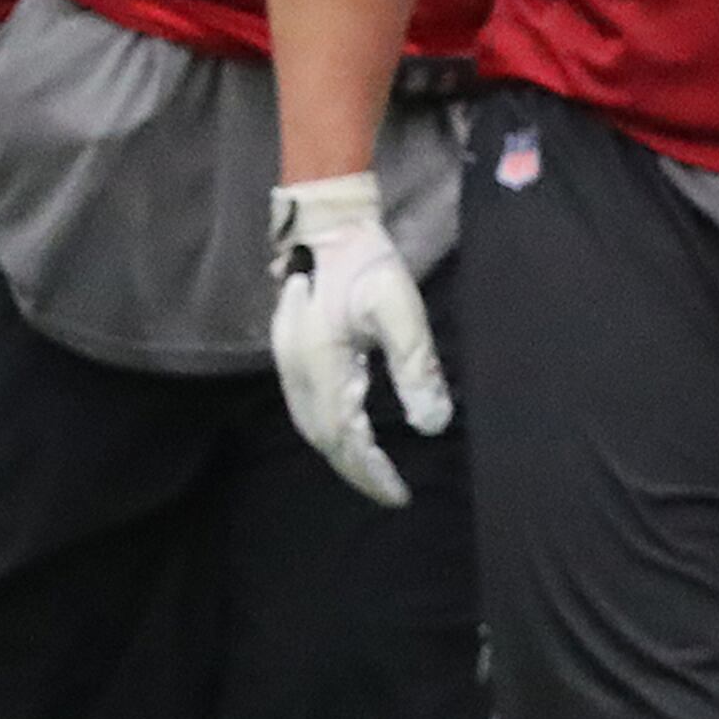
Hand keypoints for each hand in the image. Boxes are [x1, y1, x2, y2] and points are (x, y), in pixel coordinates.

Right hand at [268, 173, 452, 507]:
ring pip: (310, 426)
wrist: (326, 224)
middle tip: (391, 493)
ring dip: (341, 455)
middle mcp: (295, 370)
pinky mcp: (291, 354)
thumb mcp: (401, 309)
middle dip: (356, 470)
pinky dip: (330, 433)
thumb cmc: (366, 261)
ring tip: (375, 474)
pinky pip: (307, 408)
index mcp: (319, 363)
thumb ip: (416, 368)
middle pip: (321, 438)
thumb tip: (431, 425)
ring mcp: (287, 362)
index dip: (369, 470)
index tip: (399, 493)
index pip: (342, 435)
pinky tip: (351, 437)